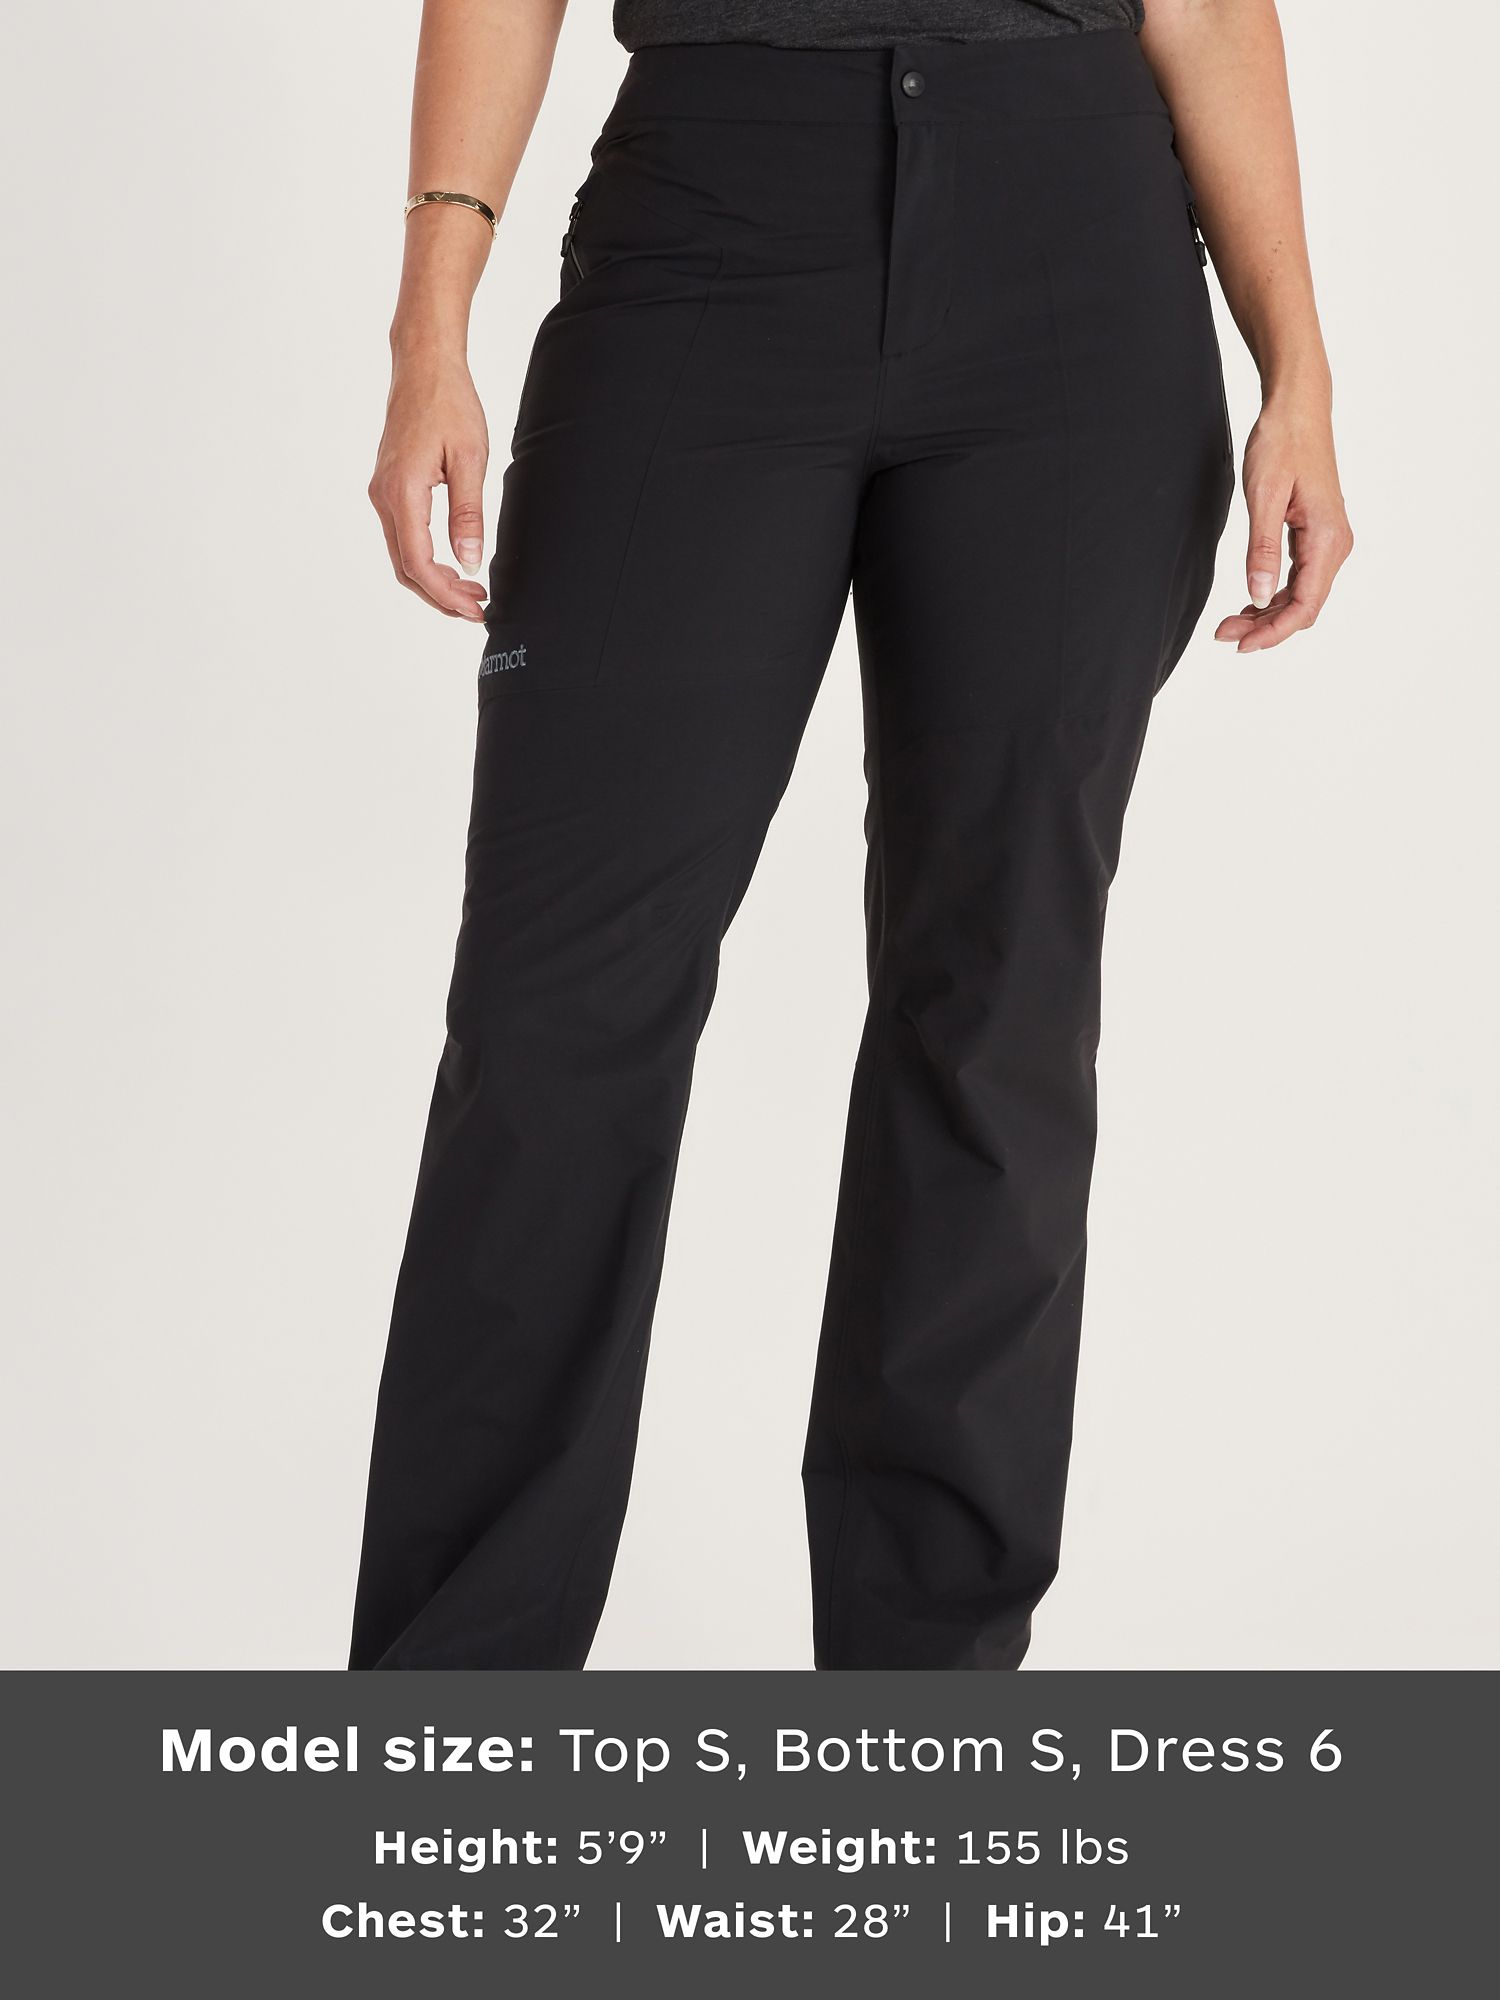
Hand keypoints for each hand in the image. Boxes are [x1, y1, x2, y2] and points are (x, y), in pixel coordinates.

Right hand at [369, 352, 489, 621]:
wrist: (424, 365)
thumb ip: (468, 514)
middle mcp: (384, 496)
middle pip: (406, 568)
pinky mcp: (389, 487)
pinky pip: (403, 536)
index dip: (446, 595)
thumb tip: (469, 563)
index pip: (418, 563)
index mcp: (403, 492)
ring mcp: (383, 492)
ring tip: (471, 592)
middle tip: (478, 608)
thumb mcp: (470, 459)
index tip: (475, 609)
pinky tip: (453, 564)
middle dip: (440, 596)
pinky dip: (426, 559)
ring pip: (402, 556)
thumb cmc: (448, 403)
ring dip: (434, 580)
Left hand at [1215, 392, 1352, 653]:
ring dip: (1268, 614)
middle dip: (1265, 628)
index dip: (1272, 633)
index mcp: (1327, 539)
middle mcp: (1335, 545)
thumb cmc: (1282, 444)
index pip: (1304, 606)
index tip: (1239, 644)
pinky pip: (1300, 579)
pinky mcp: (1317, 535)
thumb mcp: (1264, 496)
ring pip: (1301, 596)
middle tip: (1222, 633)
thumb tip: (1260, 595)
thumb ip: (1262, 549)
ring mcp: (1328, 541)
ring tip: (1229, 622)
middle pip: (1304, 607)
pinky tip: (1250, 602)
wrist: (1298, 410)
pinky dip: (1274, 595)